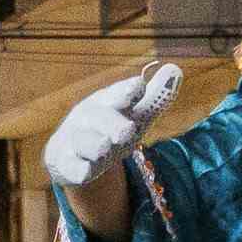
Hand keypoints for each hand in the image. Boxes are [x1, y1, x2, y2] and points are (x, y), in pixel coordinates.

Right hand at [44, 61, 180, 192]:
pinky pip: (71, 167)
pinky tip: (87, 172)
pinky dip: (79, 170)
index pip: (117, 94)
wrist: (73, 151)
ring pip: (83, 142)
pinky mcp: (66, 164)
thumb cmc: (110, 127)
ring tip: (105, 148)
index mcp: (106, 101)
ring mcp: (75, 141)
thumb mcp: (134, 114)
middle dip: (113, 123)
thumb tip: (175, 69)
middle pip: (99, 118)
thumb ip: (156, 96)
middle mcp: (88, 118)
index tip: (139, 86)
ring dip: (95, 145)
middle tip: (128, 131)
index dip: (127, 91)